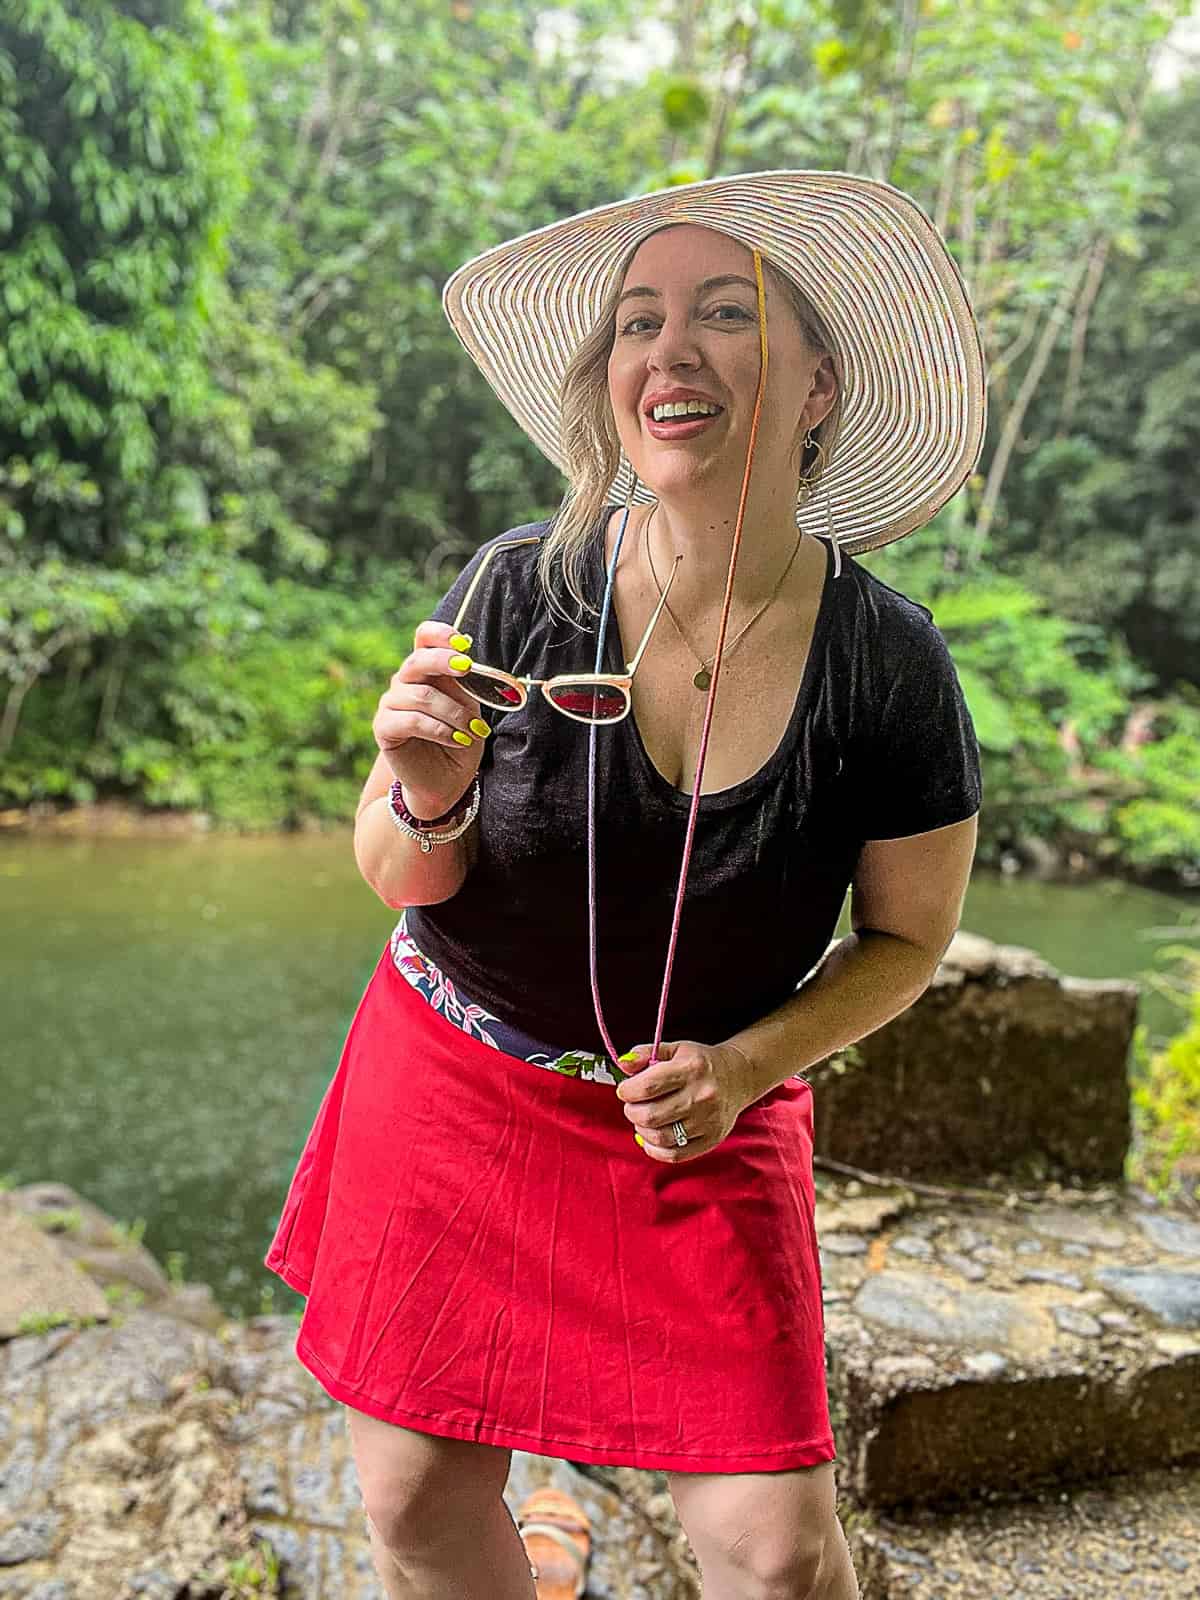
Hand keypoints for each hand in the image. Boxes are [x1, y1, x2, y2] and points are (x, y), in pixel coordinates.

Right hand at [373, 620, 490, 818]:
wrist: (446, 782)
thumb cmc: (460, 741)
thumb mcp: (470, 708)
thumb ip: (466, 685)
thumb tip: (469, 663)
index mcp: (426, 671)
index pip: (424, 638)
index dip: (440, 635)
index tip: (463, 644)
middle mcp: (404, 682)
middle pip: (418, 660)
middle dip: (445, 661)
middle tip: (467, 669)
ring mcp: (391, 703)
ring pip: (422, 695)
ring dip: (454, 713)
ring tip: (474, 731)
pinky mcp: (383, 728)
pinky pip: (411, 720)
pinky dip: (440, 729)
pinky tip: (457, 740)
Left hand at [614, 1040, 754, 1162]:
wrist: (737, 1077)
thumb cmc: (701, 1064)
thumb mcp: (675, 1049)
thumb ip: (646, 1053)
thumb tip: (623, 1065)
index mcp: (691, 1069)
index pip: (647, 1086)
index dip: (627, 1091)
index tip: (625, 1090)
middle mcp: (702, 1096)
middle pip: (650, 1115)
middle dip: (632, 1111)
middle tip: (633, 1105)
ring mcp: (708, 1121)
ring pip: (660, 1137)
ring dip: (642, 1130)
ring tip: (644, 1119)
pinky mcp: (711, 1139)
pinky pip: (674, 1154)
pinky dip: (655, 1149)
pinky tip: (652, 1137)